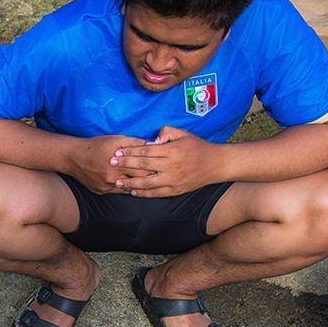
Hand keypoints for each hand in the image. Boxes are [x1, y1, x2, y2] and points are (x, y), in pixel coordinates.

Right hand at [68, 134, 154, 193]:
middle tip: (157, 176)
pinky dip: (126, 189)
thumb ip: (135, 143)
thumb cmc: (96, 145)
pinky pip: (118, 192)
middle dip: (148, 179)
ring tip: (148, 183)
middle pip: (137, 182)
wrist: (73, 157)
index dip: (153, 169)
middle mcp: (113, 177)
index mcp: (119, 164)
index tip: (159, 167)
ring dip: (138, 186)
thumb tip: (152, 145)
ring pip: (128, 189)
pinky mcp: (101, 191)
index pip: (143, 170)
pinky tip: (132, 186)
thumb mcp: (116, 139)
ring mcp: (106, 186)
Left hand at [109, 126, 224, 197]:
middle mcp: (172, 166)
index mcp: (172, 150)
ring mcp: (174, 180)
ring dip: (131, 183)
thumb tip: (150, 140)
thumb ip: (166, 132)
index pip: (146, 150)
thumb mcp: (183, 134)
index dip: (130, 151)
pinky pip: (156, 193)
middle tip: (111, 163)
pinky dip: (144, 193)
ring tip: (118, 181)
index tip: (117, 151)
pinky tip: (133, 191)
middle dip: (126, 165)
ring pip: (148, 183)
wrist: (215, 164)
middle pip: (144, 166)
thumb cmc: (197, 147)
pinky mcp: (176, 190)